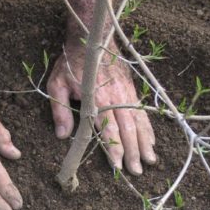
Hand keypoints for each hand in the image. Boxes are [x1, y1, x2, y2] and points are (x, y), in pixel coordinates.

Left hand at [47, 43, 155, 173]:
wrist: (94, 38)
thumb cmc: (72, 63)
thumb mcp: (57, 85)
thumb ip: (60, 111)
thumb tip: (62, 136)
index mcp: (97, 98)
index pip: (108, 128)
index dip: (113, 147)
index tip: (117, 165)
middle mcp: (116, 97)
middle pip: (127, 128)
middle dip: (133, 152)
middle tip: (137, 171)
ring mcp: (127, 93)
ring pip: (139, 121)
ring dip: (145, 143)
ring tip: (150, 161)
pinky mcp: (132, 90)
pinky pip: (142, 112)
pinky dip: (148, 128)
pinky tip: (152, 142)